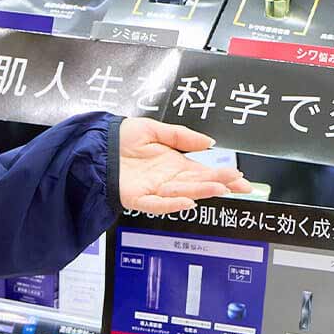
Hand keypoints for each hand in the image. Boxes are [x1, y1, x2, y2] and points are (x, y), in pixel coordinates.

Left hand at [119, 118, 252, 214]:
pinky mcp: (138, 198)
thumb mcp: (152, 129)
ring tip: (219, 187)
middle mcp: (167, 178)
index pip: (203, 172)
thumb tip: (209, 141)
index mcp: (173, 163)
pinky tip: (187, 201)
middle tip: (238, 184)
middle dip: (219, 183)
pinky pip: (158, 204)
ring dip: (201, 192)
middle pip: (197, 184)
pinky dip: (173, 204)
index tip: (239, 177)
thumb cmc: (120, 137)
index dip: (221, 175)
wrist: (94, 143)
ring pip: (183, 193)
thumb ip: (180, 135)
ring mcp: (154, 189)